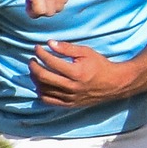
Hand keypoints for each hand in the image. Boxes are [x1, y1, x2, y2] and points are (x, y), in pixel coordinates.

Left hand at [29, 41, 145, 105]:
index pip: (51, 62)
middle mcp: (71, 87)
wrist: (114, 84)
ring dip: (35, 79)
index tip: (37, 48)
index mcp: (76, 72)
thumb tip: (49, 43)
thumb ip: (67, 48)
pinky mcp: (69, 104)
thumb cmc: (100, 65)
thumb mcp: (86, 52)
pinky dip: (41, 92)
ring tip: (36, 70)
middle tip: (32, 60)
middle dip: (33, 66)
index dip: (40, 53)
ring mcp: (70, 97)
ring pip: (43, 90)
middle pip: (43, 77)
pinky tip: (41, 84)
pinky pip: (49, 101)